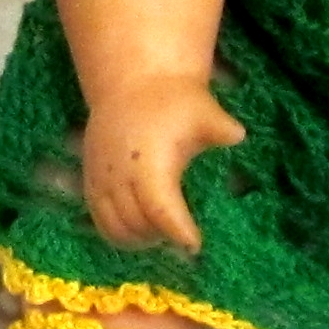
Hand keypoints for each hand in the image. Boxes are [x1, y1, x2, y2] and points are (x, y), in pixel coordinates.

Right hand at [83, 75, 245, 255]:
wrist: (133, 84)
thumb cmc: (173, 101)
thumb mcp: (202, 111)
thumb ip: (220, 128)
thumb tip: (238, 134)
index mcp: (149, 164)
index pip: (161, 211)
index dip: (178, 232)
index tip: (196, 245)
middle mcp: (120, 176)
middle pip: (138, 226)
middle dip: (161, 237)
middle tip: (184, 238)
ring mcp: (101, 180)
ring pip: (115, 229)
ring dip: (139, 239)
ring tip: (162, 234)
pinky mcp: (90, 181)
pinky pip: (99, 219)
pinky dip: (119, 232)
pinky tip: (141, 229)